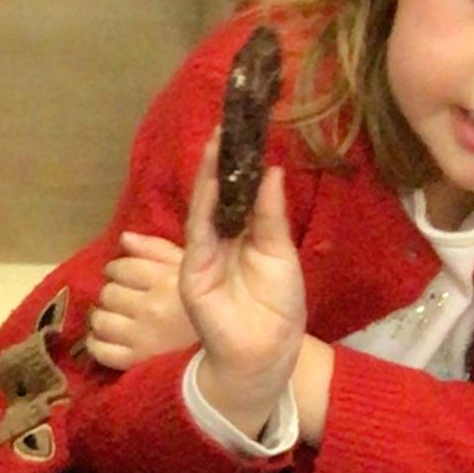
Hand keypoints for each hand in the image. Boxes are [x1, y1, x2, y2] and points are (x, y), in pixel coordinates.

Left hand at [85, 231, 196, 371]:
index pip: (121, 268)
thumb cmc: (210, 304)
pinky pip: (99, 350)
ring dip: (104, 317)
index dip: (118, 269)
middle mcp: (151, 308)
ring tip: (118, 318)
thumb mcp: (191, 269)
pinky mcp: (133, 362)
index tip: (125, 275)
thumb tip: (124, 237)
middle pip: (108, 293)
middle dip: (114, 292)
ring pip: (100, 320)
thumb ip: (156, 250)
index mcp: (167, 282)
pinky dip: (97, 342)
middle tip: (126, 298)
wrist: (229, 350)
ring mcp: (140, 337)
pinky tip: (109, 338)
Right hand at [178, 142, 304, 441]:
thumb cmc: (277, 307)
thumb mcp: (280, 252)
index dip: (239, 164)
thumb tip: (272, 170)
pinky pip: (199, 231)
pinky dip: (204, 203)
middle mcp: (220, 241)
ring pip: (205, 206)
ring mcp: (203, 255)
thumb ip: (271, 214)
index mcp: (243, 236)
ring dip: (208, 173)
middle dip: (219, 160)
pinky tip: (211, 179)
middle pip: (218, 193)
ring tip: (216, 139)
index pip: (239, 194)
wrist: (265, 350)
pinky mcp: (193, 270)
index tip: (245, 131)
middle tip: (226, 122)